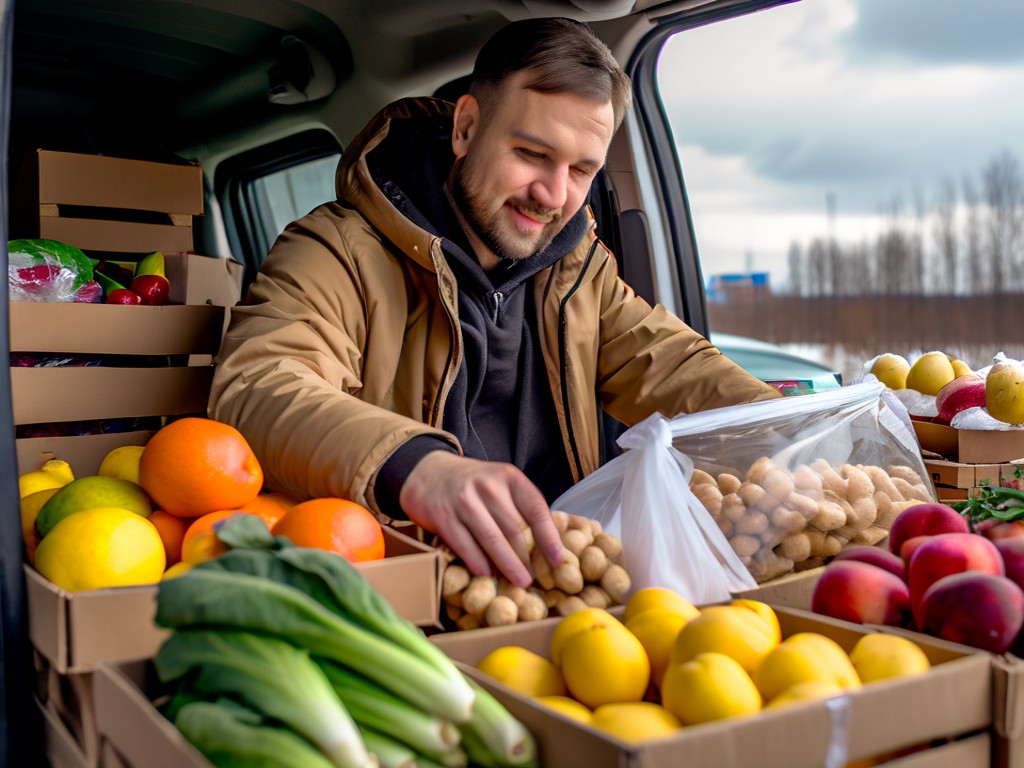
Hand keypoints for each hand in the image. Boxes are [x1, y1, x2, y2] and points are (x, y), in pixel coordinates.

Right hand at [399, 452, 565, 586]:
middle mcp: (488, 486)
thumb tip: (545, 547)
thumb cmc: (475, 486)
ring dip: (507, 565)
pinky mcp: (444, 516)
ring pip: (492, 540)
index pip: (536, 510)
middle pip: (514, 530)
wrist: (430, 473)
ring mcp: (464, 500)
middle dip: (527, 559)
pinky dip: (479, 564)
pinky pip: (466, 545)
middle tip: (535, 580)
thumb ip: (520, 508)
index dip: (549, 538)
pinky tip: (488, 575)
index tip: (558, 560)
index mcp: (509, 478)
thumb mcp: (501, 485)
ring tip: (519, 582)